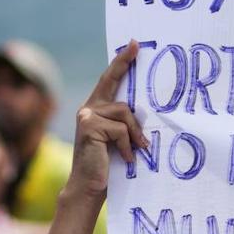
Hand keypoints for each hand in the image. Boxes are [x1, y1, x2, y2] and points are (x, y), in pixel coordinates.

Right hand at [69, 40, 148, 199]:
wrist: (88, 188)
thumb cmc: (107, 167)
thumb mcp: (119, 140)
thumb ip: (125, 123)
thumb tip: (147, 111)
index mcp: (96, 109)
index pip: (109, 81)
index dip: (120, 62)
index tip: (133, 45)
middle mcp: (89, 108)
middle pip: (112, 82)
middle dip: (124, 63)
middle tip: (137, 46)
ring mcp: (87, 115)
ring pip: (124, 112)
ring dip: (134, 133)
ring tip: (137, 150)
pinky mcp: (89, 125)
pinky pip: (120, 129)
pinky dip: (126, 145)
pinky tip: (125, 158)